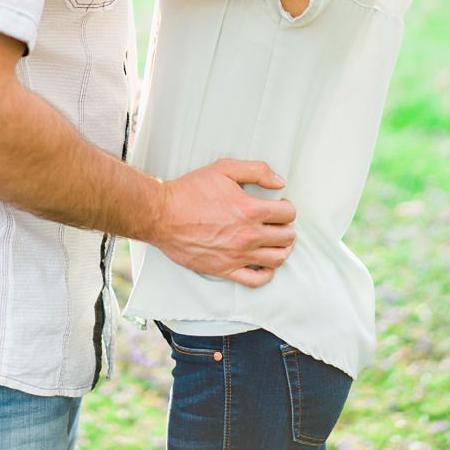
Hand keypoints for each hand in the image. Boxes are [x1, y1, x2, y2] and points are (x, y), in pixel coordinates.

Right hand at [151, 159, 296, 287]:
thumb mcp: (222, 169)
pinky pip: (257, 280)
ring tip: (274, 242)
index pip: (288, 214)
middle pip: (287, 237)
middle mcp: (248, 235)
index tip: (279, 207)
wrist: (161, 214)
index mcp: (250, 210)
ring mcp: (238, 254)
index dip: (287, 208)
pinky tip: (263, 264)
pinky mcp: (225, 269)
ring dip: (281, 249)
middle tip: (277, 223)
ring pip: (277, 259)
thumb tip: (280, 182)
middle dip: (286, 228)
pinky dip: (267, 274)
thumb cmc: (189, 191)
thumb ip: (256, 171)